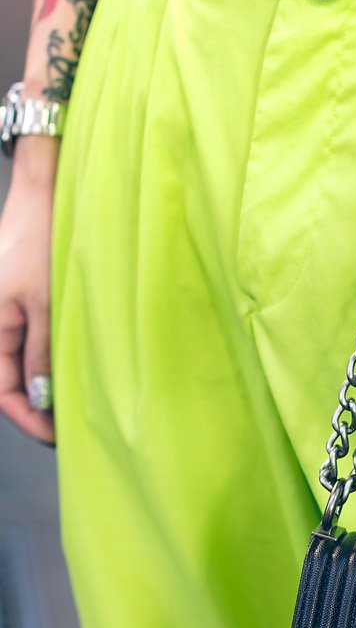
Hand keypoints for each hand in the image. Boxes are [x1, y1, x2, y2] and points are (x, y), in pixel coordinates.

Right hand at [0, 134, 57, 445]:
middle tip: (71, 425)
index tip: (54, 435)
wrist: (46, 192)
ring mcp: (7, 310)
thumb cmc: (43, 239)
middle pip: (9, 378)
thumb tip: (41, 397)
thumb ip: (42, 352)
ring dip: (46, 382)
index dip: (26, 416)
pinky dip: (48, 356)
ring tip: (78, 398)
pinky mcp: (22, 300)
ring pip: (22, 360)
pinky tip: (73, 364)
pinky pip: (30, 338)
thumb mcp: (48, 304)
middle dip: (38, 405)